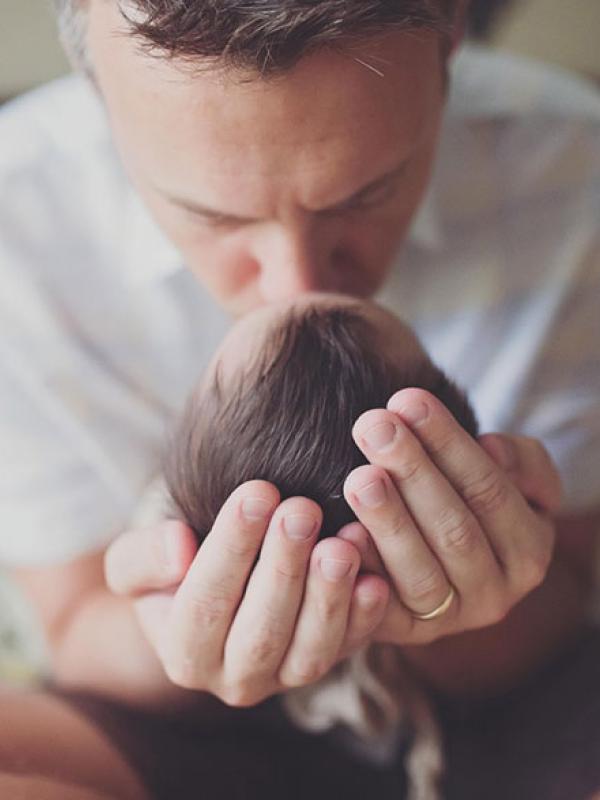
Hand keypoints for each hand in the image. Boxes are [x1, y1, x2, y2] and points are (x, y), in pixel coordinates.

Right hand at [104, 483, 388, 705]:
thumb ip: (142, 557)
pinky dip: (366, 615)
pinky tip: (375, 574)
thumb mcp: (137, 554)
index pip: (205, 603)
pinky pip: (352, 646)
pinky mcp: (330, 660)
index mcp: (184, 653)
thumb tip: (179, 550)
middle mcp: (235, 678)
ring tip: (343, 543)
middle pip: (262, 631)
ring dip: (330, 597)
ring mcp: (288, 676)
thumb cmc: (177, 556)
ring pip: (312, 651)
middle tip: (302, 510)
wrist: (216, 574)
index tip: (256, 492)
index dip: (232, 549)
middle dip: (284, 569)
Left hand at [338, 388, 560, 645]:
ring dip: (388, 522)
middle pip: (453, 531)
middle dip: (412, 473)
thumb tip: (493, 449)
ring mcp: (447, 620)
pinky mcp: (403, 633)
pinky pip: (382, 610)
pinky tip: (340, 535)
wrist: (438, 548)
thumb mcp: (512, 474)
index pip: (490, 492)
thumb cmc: (471, 496)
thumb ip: (519, 461)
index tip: (408, 400)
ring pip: (419, 574)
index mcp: (527, 552)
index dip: (448, 445)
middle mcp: (494, 595)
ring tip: (359, 476)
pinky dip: (363, 573)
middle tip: (373, 425)